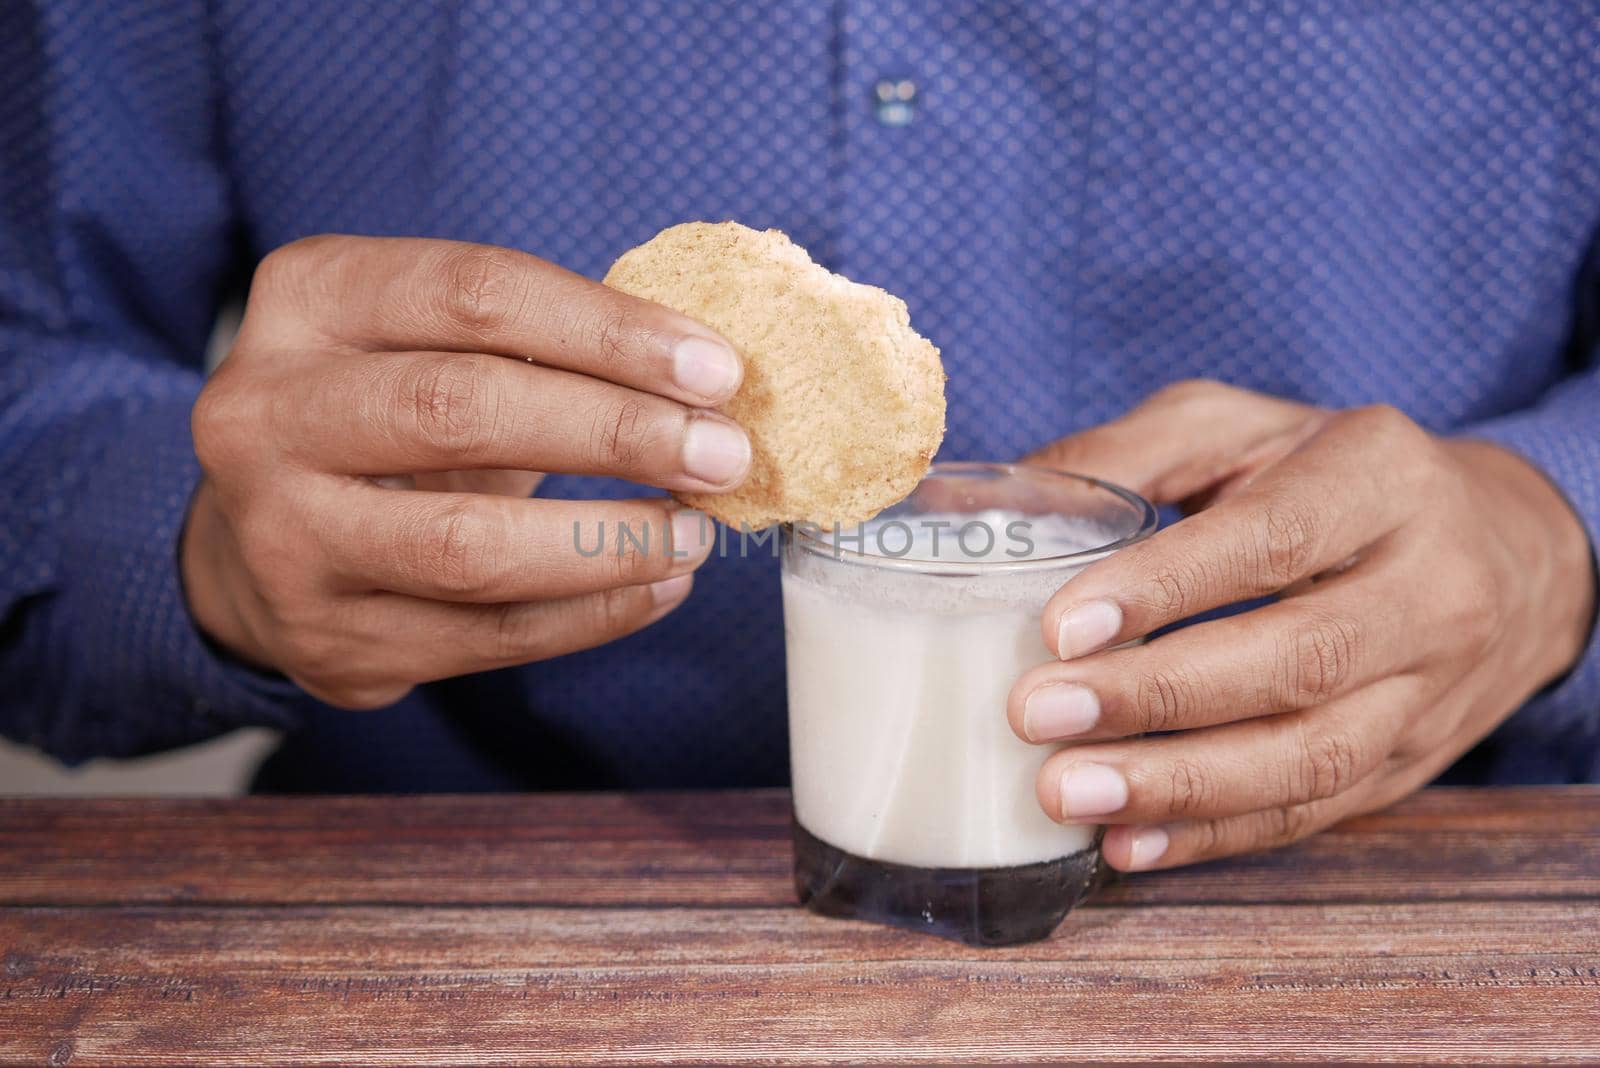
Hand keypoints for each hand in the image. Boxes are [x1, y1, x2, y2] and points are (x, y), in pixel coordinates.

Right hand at [184, 235, 748, 706]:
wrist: (257, 543)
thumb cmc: (382, 420)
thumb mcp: (427, 345)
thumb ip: (538, 343)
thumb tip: (703, 379)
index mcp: (308, 300)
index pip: (473, 294)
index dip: (609, 330)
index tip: (714, 368)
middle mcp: (266, 412)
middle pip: (461, 409)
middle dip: (616, 431)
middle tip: (722, 453)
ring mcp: (284, 535)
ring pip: (469, 546)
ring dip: (610, 541)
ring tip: (696, 532)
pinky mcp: (327, 637)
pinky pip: (486, 635)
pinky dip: (592, 614)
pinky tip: (657, 586)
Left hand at [1009, 381, 1595, 870]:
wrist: (1504, 551)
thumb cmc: (1331, 475)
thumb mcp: (1243, 428)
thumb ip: (1129, 453)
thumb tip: (1002, 505)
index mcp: (1381, 477)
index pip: (1275, 537)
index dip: (1167, 586)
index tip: (1061, 626)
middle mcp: (1428, 586)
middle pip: (1296, 658)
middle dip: (1157, 696)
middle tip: (1037, 713)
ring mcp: (1430, 687)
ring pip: (1311, 755)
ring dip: (1181, 786)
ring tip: (1069, 793)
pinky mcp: (1410, 761)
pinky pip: (1313, 811)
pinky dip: (1215, 835)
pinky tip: (1127, 843)